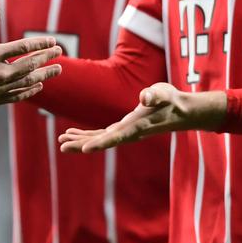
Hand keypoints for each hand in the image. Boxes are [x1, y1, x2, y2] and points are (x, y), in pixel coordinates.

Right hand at [0, 9, 61, 112]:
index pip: (23, 47)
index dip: (39, 43)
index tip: (51, 41)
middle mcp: (0, 72)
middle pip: (30, 63)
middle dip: (47, 57)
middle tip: (60, 52)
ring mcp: (0, 88)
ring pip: (29, 80)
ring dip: (45, 74)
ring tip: (57, 70)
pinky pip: (20, 95)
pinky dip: (31, 90)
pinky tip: (39, 86)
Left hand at [58, 83, 226, 152]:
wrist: (179, 111)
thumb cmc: (170, 100)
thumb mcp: (163, 93)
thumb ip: (154, 95)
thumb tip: (144, 97)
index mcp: (135, 126)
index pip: (115, 136)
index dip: (99, 143)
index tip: (85, 149)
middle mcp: (127, 133)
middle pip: (101, 142)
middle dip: (82, 145)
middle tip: (62, 146)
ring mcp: (124, 133)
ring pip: (98, 140)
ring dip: (80, 141)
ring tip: (62, 141)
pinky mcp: (122, 129)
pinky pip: (100, 135)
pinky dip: (86, 135)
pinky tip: (72, 133)